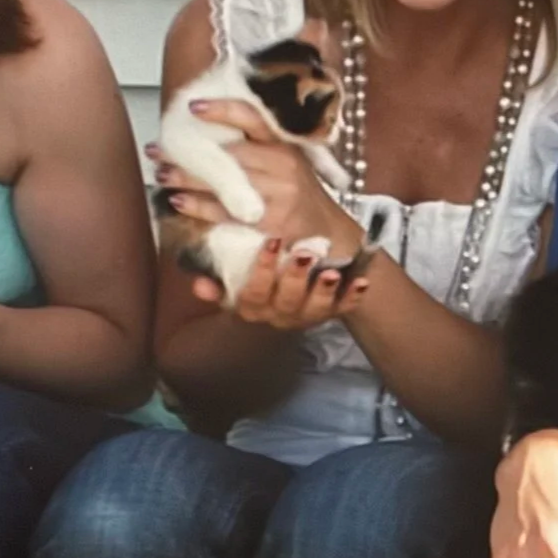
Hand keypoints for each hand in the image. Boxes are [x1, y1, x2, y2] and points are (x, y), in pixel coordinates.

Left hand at [150, 110, 359, 255]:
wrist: (327, 232)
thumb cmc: (297, 193)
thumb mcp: (285, 161)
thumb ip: (254, 146)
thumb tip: (205, 132)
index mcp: (284, 144)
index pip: (253, 118)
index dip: (223, 110)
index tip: (192, 107)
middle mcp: (283, 165)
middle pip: (229, 153)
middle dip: (189, 152)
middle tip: (158, 150)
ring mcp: (278, 193)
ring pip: (224, 180)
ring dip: (186, 178)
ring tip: (161, 174)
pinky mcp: (269, 221)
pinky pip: (226, 211)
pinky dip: (198, 206)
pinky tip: (178, 201)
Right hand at [190, 235, 369, 330]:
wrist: (301, 281)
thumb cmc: (263, 273)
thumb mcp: (236, 276)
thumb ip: (218, 278)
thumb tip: (196, 282)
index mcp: (253, 306)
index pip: (251, 294)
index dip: (260, 272)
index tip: (271, 242)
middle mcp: (278, 314)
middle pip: (284, 301)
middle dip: (294, 278)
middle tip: (303, 253)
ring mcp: (306, 315)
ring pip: (313, 308)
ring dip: (323, 290)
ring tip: (332, 270)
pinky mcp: (331, 312)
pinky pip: (343, 308)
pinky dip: (353, 296)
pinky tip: (361, 281)